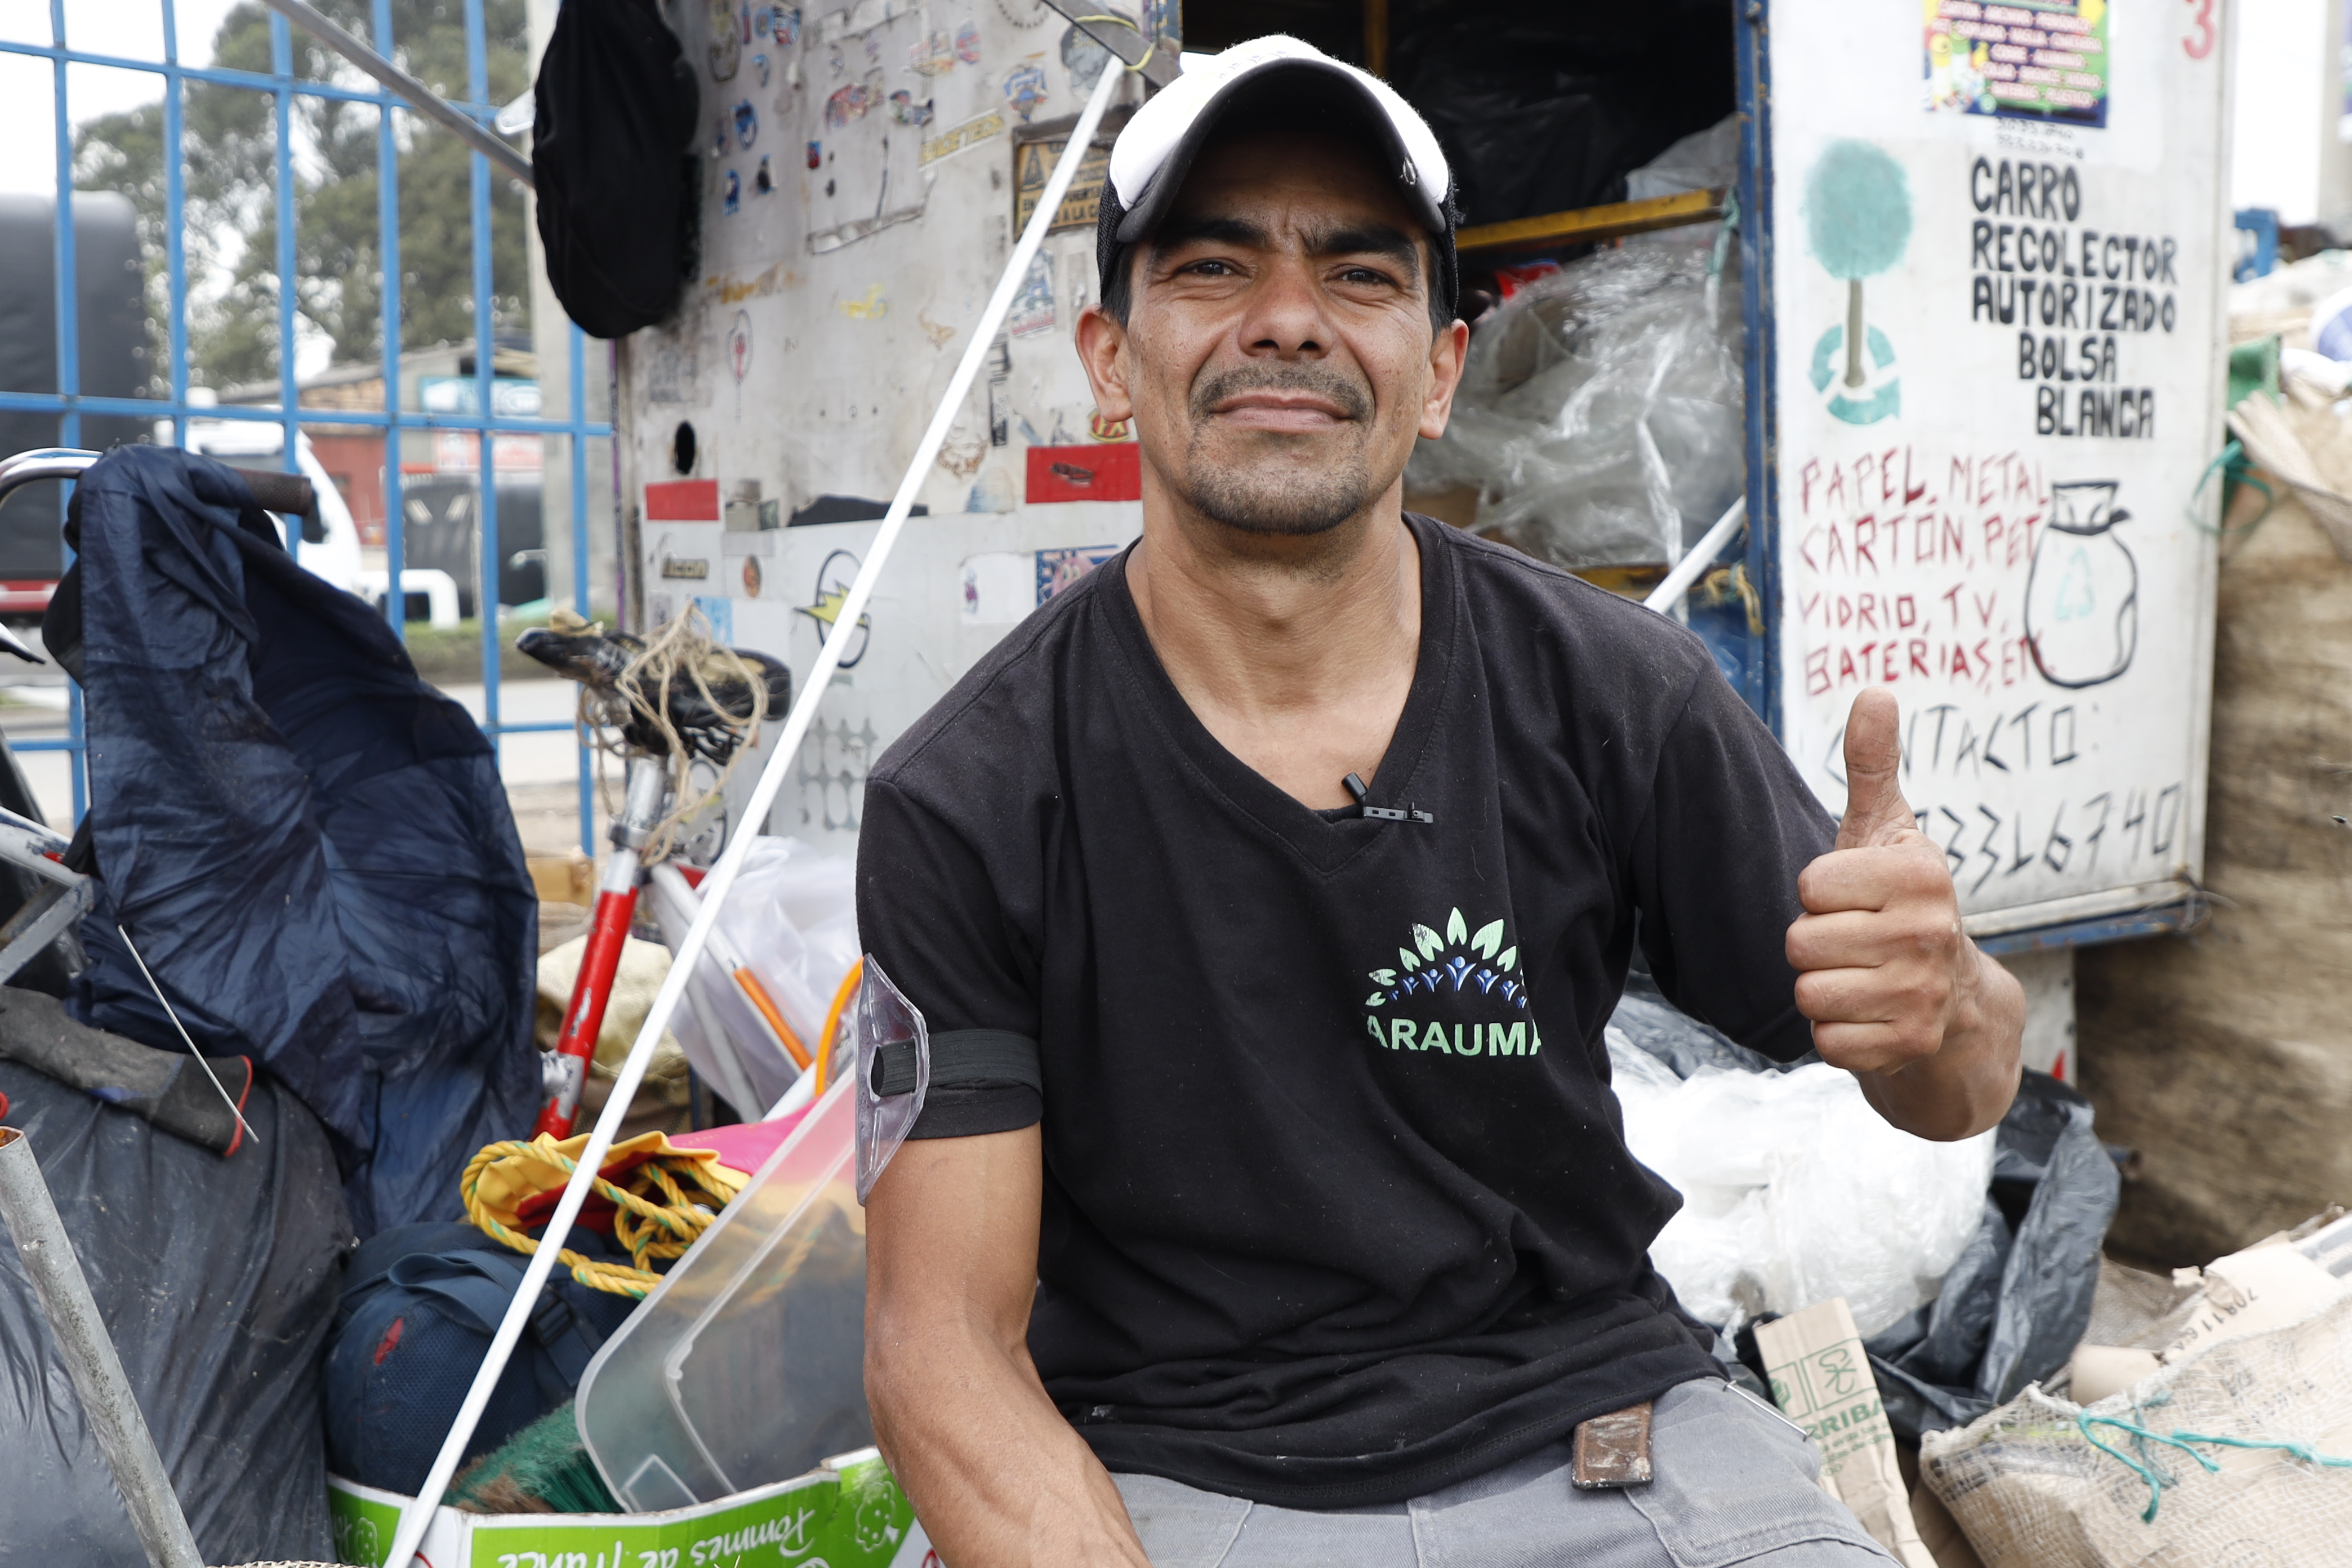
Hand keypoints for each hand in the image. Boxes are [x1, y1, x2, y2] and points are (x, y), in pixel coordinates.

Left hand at [1787, 687, 1983, 1076]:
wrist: (1957, 1004)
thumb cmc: (1902, 905)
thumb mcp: (1886, 832)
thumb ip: (1871, 766)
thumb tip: (1874, 690)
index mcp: (1921, 873)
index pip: (1809, 886)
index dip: (1818, 895)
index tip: (1855, 898)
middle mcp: (1930, 932)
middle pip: (1801, 942)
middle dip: (1815, 946)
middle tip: (1856, 944)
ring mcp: (1924, 993)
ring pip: (1808, 993)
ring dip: (1823, 990)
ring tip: (1863, 978)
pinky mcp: (1911, 1045)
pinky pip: (1825, 1042)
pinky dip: (1836, 1035)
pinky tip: (1870, 1018)